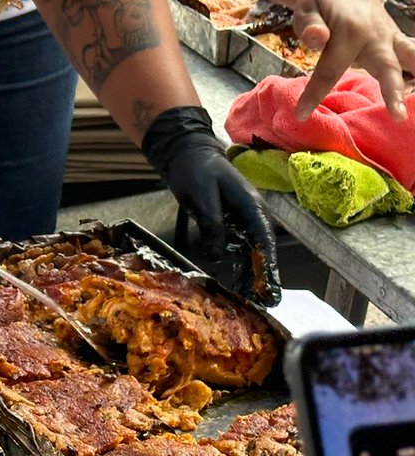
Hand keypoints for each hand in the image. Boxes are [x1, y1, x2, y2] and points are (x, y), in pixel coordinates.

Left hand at [141, 106, 282, 305]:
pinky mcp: (227, 222)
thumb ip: (212, 225)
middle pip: (260, 249)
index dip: (267, 265)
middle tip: (266, 302)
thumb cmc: (196, 170)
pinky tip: (234, 281)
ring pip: (248, 250)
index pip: (264, 240)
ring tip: (251, 298)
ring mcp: (240, 218)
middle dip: (262, 275)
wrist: (186, 153)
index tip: (270, 286)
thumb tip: (217, 255)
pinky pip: (235, 246)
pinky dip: (236, 263)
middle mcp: (250, 214)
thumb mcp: (202, 198)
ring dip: (249, 273)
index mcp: (250, 206)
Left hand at [293, 0, 414, 121]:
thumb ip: (309, 25)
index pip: (330, 71)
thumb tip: (317, 38)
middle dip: (393, 93)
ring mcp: (391, 39)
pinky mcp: (397, 42)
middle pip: (387, 68)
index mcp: (350, 33)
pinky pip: (413, 57)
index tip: (301, 115)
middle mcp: (376, 37)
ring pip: (412, 59)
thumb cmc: (320, 2)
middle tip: (399, 117)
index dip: (315, 94)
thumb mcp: (307, 9)